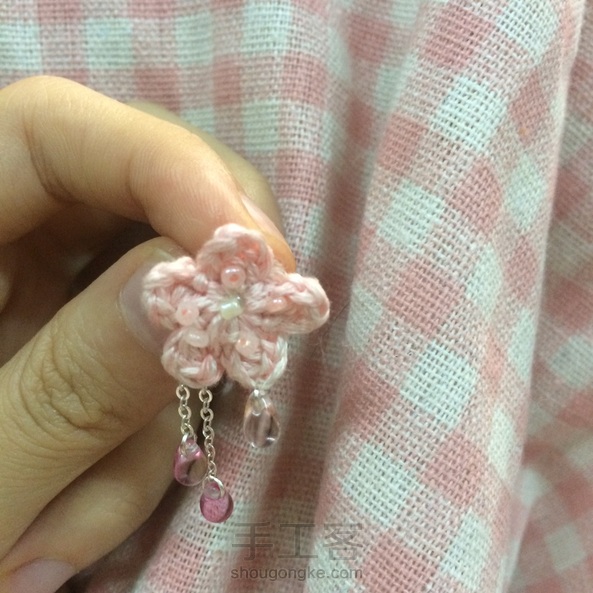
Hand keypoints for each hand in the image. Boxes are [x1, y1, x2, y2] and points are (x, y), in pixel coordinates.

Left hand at [0, 76, 292, 592]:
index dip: (170, 169)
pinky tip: (60, 527)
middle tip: (249, 352)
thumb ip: (71, 391)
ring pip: (161, 306)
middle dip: (204, 284)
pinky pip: (147, 373)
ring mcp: (44, 299)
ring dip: (144, 428)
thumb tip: (197, 299)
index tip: (256, 259)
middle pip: (137, 198)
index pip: (52, 132)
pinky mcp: (80, 353)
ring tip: (55, 538)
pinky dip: (130, 456)